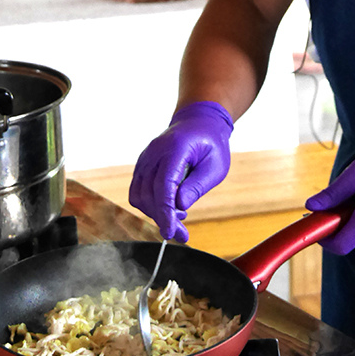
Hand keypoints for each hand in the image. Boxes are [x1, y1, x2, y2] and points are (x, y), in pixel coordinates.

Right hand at [129, 101, 232, 242]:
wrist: (199, 122)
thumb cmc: (211, 143)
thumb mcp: (215, 166)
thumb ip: (197, 185)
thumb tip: (179, 206)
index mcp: (175, 148)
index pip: (163, 185)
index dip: (164, 212)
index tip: (170, 233)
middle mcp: (155, 152)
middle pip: (149, 193)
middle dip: (162, 218)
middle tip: (181, 233)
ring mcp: (146, 158)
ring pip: (139, 194)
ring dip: (155, 212)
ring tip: (179, 216)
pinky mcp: (143, 165)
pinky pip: (138, 190)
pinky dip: (150, 204)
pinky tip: (170, 206)